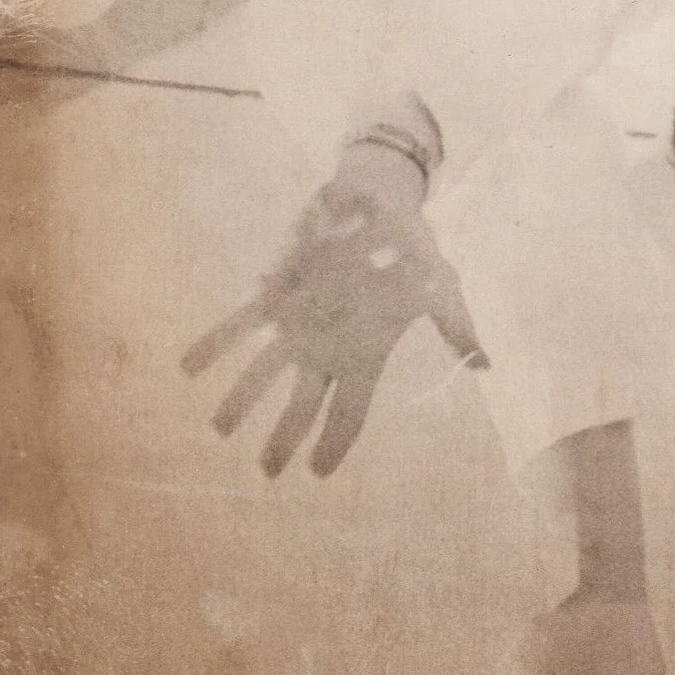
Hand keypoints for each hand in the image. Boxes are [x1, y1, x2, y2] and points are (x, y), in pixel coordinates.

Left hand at [182, 147, 485, 478]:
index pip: (349, 410)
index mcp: (364, 354)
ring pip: (263, 372)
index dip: (334, 442)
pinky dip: (214, 344)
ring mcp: (297, 323)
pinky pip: (240, 324)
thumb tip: (488, 366)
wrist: (378, 201)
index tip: (317, 473)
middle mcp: (326, 348)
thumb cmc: (412, 247)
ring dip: (239, 399)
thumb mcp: (441, 285)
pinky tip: (187, 367)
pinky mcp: (275, 293)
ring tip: (217, 429)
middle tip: (266, 471)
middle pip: (300, 404)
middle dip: (282, 438)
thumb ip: (456, 326)